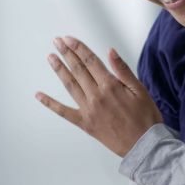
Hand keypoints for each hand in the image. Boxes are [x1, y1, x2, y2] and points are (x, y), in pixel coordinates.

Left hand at [37, 36, 161, 156]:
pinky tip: (39, 95)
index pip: (90, 61)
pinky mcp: (84, 123)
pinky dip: (50, 103)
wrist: (144, 146)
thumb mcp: (140, 90)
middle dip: (67, 54)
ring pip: (70, 85)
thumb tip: (110, 51)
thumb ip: (123, 70)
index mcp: (110, 86)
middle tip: (57, 41)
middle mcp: (96, 96)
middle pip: (78, 70)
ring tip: (50, 57)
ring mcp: (88, 110)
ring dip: (59, 70)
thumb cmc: (146, 118)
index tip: (69, 39)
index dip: (78, 48)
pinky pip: (63, 112)